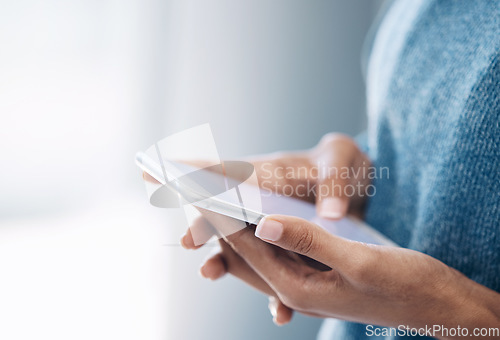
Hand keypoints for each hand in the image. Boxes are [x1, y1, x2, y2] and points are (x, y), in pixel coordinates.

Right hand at [180, 134, 370, 323]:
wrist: (357, 189)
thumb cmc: (343, 165)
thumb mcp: (343, 163)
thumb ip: (335, 186)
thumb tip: (331, 215)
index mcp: (267, 175)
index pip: (224, 171)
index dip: (190, 171)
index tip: (156, 170)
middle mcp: (259, 206)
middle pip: (223, 214)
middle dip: (201, 225)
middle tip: (188, 241)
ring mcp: (270, 232)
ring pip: (240, 248)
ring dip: (223, 261)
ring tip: (208, 272)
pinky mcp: (286, 254)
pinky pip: (275, 276)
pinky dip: (274, 295)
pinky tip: (279, 313)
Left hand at [198, 211, 499, 338]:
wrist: (437, 301)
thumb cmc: (405, 284)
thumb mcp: (360, 262)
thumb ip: (310, 243)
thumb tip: (264, 223)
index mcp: (297, 289)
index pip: (247, 248)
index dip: (220, 217)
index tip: (197, 190)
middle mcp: (294, 290)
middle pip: (243, 253)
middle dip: (217, 223)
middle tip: (191, 192)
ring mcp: (304, 284)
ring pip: (257, 254)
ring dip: (235, 227)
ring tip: (212, 200)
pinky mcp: (316, 275)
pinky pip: (277, 254)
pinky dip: (261, 233)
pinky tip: (256, 217)